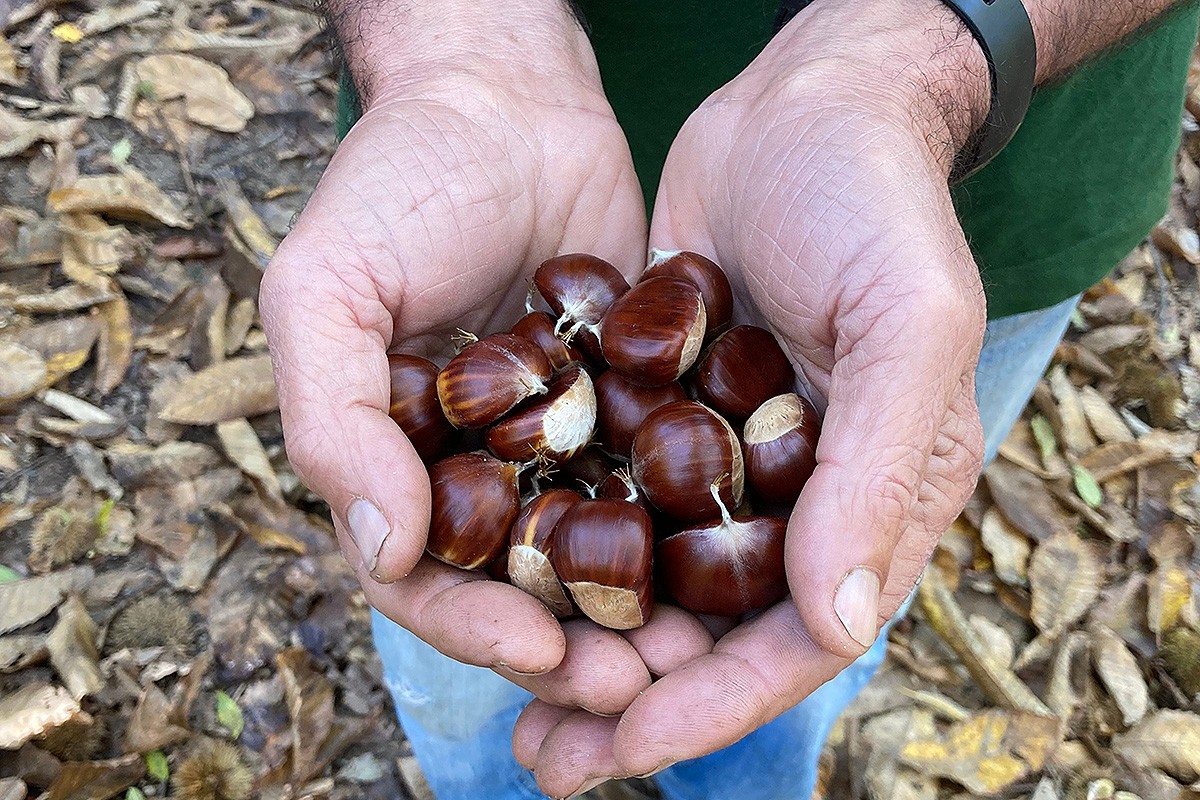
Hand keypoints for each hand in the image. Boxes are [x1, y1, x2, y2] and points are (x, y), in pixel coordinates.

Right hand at [259, 4, 651, 690]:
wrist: (506, 98)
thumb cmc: (398, 182)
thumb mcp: (328, 289)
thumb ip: (333, 421)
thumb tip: (381, 553)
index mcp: (398, 462)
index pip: (429, 579)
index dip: (479, 629)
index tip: (544, 654)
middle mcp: (480, 465)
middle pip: (525, 587)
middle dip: (579, 640)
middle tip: (642, 681)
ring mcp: (561, 438)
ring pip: (602, 550)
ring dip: (644, 607)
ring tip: (699, 647)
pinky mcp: (630, 402)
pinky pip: (659, 478)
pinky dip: (690, 526)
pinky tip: (738, 555)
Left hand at [515, 0, 992, 792]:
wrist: (804, 105)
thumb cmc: (876, 202)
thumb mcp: (907, 321)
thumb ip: (879, 471)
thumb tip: (837, 626)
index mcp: (876, 499)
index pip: (798, 637)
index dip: (714, 700)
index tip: (625, 738)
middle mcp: (800, 498)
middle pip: (713, 633)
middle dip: (631, 699)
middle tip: (545, 760)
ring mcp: (727, 460)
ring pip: (653, 583)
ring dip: (587, 643)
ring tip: (507, 698)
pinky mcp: (667, 414)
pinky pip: (615, 502)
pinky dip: (567, 550)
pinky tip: (501, 582)